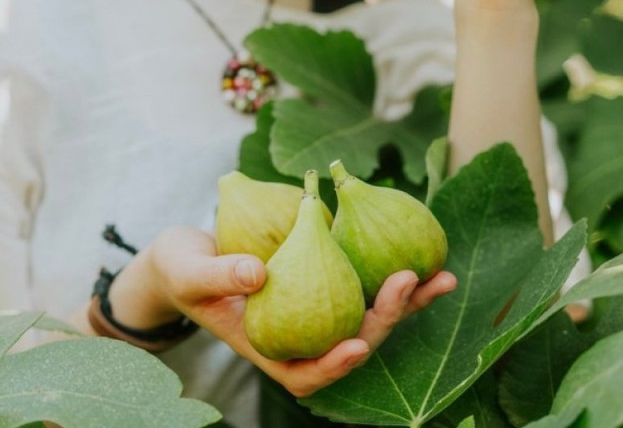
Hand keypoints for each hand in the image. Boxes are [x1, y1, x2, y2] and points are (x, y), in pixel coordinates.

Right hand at [111, 226, 456, 397]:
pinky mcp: (323, 278)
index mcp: (267, 346)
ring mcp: (314, 307)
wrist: (185, 252)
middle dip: (388, 319)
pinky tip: (418, 248)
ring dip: (407, 300)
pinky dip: (388, 267)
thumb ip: (218, 275)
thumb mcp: (188, 273)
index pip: (305, 374)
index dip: (334, 366)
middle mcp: (299, 332)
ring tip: (443, 276)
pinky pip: (361, 278)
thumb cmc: (179, 270)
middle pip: (351, 340)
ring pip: (367, 313)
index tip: (357, 346)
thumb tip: (259, 273)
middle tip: (414, 283)